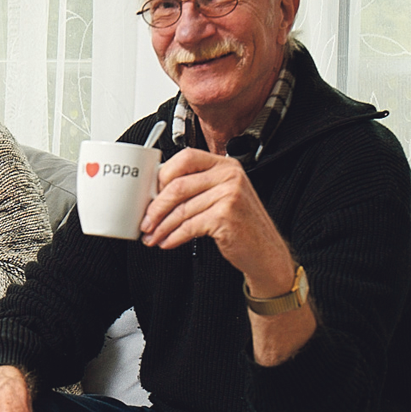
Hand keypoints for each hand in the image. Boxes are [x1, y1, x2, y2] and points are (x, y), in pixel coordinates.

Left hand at [141, 148, 314, 363]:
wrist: (266, 253)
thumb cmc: (241, 226)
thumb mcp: (221, 198)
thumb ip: (197, 188)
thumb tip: (155, 193)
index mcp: (225, 165)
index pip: (185, 158)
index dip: (162, 175)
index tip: (149, 193)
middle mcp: (230, 176)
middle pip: (178, 185)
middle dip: (155, 207)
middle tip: (145, 222)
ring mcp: (230, 194)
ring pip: (181, 209)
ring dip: (161, 226)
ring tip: (152, 237)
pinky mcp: (226, 216)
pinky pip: (189, 226)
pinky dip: (173, 236)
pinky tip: (167, 242)